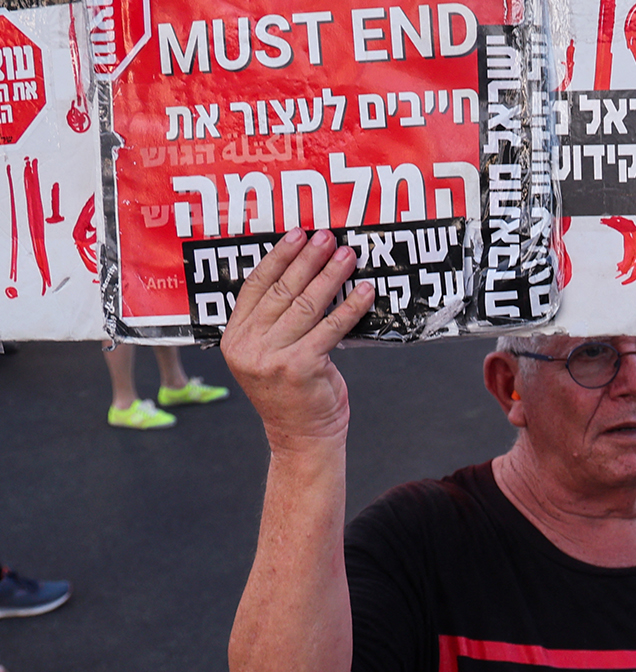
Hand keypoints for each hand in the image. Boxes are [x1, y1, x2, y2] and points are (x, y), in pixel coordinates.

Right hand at [221, 229, 375, 449]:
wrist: (302, 437)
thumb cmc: (293, 392)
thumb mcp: (270, 354)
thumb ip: (275, 322)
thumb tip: (306, 275)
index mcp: (234, 337)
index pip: (254, 286)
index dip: (277, 256)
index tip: (297, 234)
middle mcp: (247, 346)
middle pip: (281, 290)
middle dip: (308, 259)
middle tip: (329, 237)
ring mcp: (271, 357)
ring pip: (307, 305)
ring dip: (332, 275)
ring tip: (349, 255)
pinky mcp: (300, 367)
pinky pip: (332, 327)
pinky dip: (352, 306)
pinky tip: (366, 290)